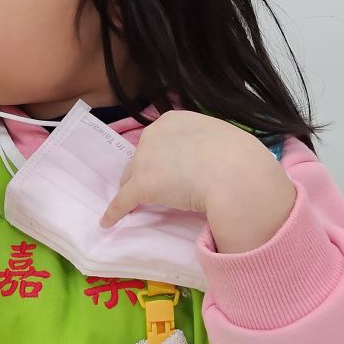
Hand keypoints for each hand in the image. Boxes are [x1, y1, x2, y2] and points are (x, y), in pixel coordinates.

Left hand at [100, 111, 295, 253]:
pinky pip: (122, 201)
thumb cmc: (237, 155)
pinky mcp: (141, 186)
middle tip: (156, 190)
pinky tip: (107, 223)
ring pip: (132, 179)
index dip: (159, 158)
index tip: (166, 169)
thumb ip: (205, 144)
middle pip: (141, 158)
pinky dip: (114, 212)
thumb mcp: (220, 138)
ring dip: (134, 191)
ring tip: (135, 206)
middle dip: (145, 173)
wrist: (236, 172)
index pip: (157, 141)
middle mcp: (153, 135)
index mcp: (173, 121)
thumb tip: (210, 158)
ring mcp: (145, 160)